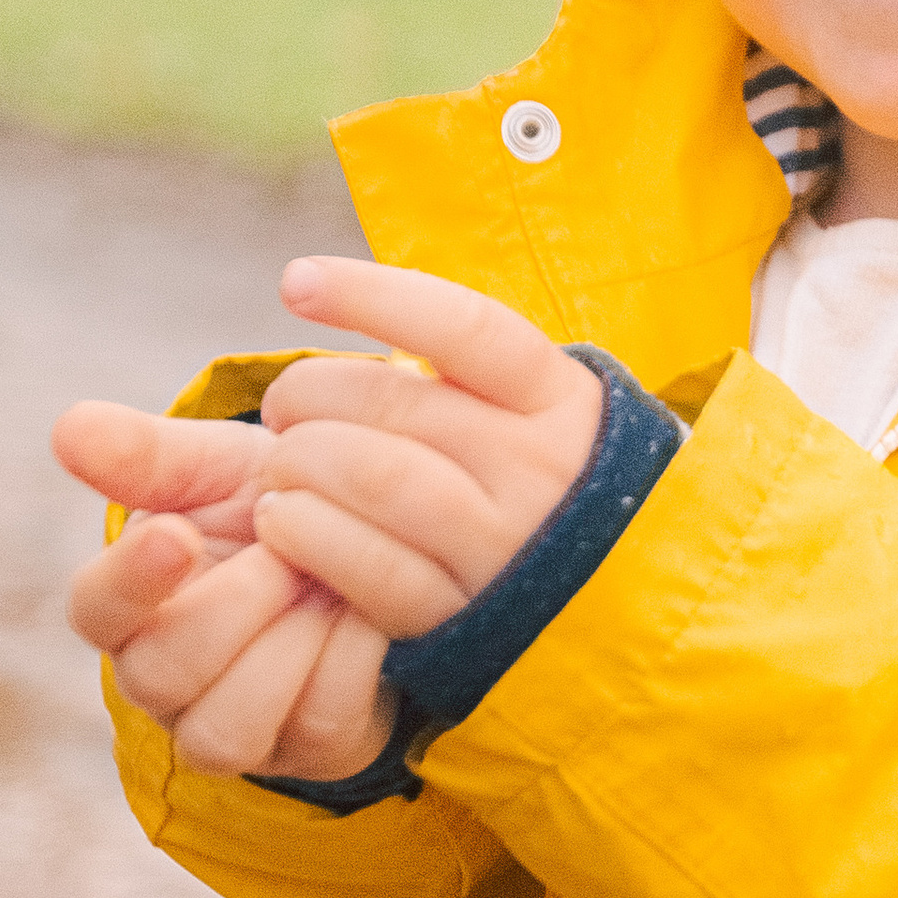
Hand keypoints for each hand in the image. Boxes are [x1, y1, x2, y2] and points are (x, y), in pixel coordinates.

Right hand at [53, 399, 394, 781]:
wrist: (377, 548)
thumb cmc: (277, 505)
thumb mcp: (219, 468)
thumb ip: (148, 453)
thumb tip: (67, 428)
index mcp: (127, 606)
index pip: (95, 608)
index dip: (130, 578)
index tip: (177, 532)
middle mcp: (162, 681)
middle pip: (160, 676)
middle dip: (234, 606)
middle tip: (288, 547)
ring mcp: (232, 728)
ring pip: (226, 730)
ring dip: (287, 645)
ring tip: (326, 582)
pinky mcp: (307, 749)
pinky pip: (317, 727)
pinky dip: (350, 660)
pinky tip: (369, 611)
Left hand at [249, 259, 603, 636]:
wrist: (618, 607)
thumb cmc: (540, 486)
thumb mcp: (536, 411)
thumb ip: (459, 372)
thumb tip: (339, 312)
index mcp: (557, 399)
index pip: (463, 326)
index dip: (372, 296)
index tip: (295, 281)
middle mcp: (538, 467)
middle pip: (392, 402)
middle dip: (305, 395)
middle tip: (281, 410)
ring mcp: (502, 545)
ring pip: (371, 476)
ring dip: (297, 463)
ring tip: (279, 469)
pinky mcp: (459, 615)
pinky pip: (363, 563)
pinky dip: (303, 533)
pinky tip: (283, 521)